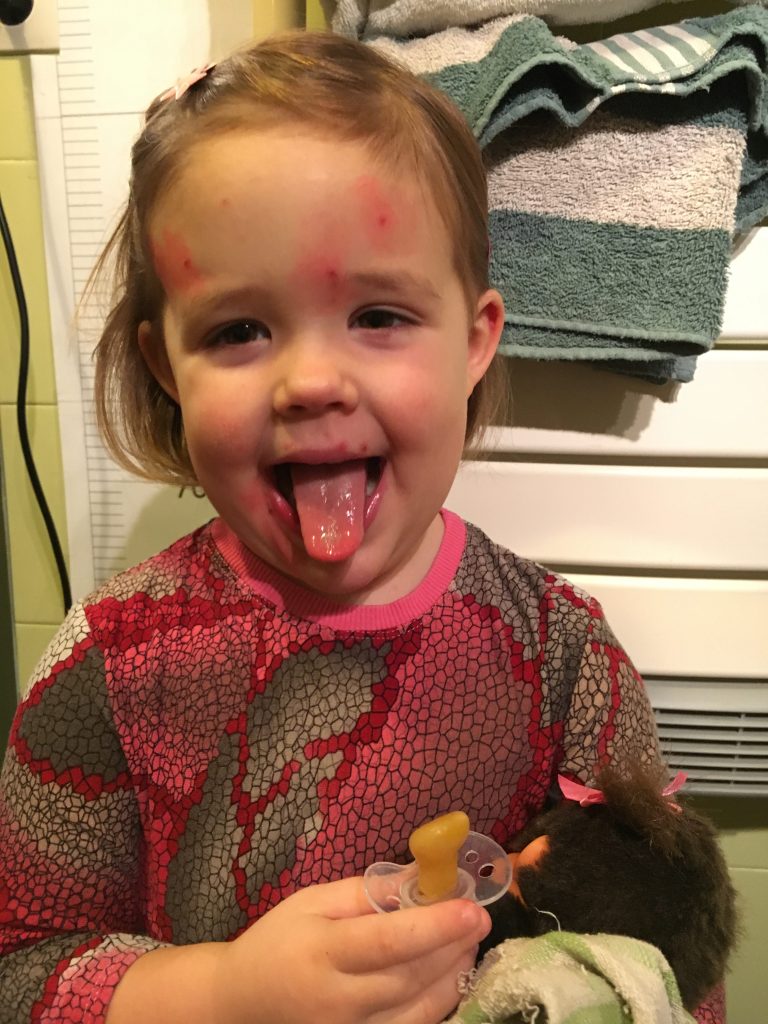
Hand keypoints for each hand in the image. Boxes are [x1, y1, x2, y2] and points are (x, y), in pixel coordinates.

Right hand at [215, 876, 490, 1023]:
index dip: (434, 925)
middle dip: (452, 945)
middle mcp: (338, 1001)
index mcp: (322, 953)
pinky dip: (438, 1001)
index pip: (387, 941)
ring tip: (470, 940)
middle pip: (410, 976)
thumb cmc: (278, 941)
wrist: (243, 1003)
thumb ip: (367, 892)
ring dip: (453, 973)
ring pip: (418, 1009)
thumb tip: (421, 875)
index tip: (471, 907)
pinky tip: (449, 972)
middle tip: (479, 917)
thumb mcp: (312, 902)